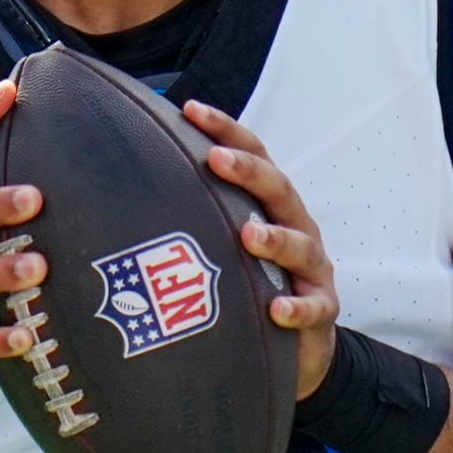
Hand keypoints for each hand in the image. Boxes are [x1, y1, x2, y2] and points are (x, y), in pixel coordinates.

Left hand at [188, 103, 338, 396]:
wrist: (299, 343)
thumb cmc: (254, 282)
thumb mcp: (229, 244)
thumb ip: (199, 214)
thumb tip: (130, 185)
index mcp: (272, 205)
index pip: (254, 156)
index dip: (226, 131)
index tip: (191, 110)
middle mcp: (296, 227)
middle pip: (278, 190)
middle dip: (248, 171)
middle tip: (216, 159)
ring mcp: (312, 269)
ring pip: (300, 246)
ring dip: (275, 239)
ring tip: (249, 235)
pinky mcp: (322, 309)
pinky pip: (313, 308)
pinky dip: (296, 308)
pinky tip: (276, 309)